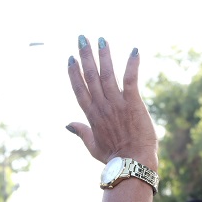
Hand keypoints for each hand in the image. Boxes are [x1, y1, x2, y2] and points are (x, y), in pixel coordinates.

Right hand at [66, 36, 157, 168]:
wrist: (133, 164)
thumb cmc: (114, 158)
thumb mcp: (93, 146)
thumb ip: (80, 132)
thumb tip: (67, 124)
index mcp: (92, 115)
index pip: (80, 89)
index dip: (74, 72)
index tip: (70, 57)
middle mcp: (102, 106)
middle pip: (91, 77)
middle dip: (86, 56)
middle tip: (82, 38)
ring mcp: (117, 104)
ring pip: (107, 74)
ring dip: (104, 56)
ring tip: (101, 40)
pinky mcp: (133, 103)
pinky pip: (131, 80)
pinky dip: (132, 65)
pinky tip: (134, 50)